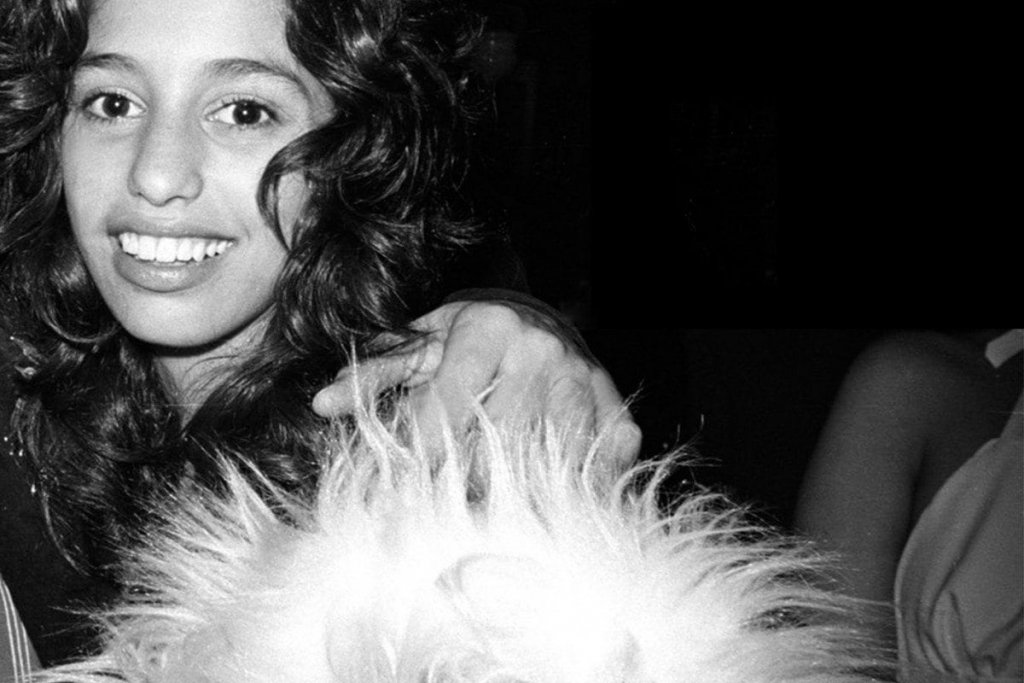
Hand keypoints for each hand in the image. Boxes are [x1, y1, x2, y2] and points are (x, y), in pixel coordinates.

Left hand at [312, 300, 640, 466]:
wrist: (542, 321)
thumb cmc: (469, 340)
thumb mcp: (421, 345)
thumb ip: (375, 374)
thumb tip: (322, 404)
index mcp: (488, 329)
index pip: (447, 406)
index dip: (418, 453)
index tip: (399, 485)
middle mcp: (541, 351)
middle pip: (494, 442)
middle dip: (462, 477)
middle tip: (444, 494)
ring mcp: (586, 384)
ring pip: (543, 461)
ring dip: (512, 489)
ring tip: (489, 495)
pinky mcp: (618, 414)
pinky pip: (595, 470)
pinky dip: (569, 490)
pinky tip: (543, 490)